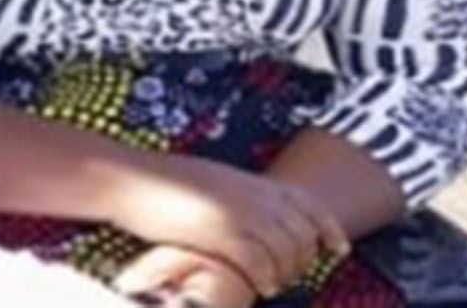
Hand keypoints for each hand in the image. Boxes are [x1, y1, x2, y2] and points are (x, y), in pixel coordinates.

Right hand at [107, 154, 347, 297]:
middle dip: (305, 259)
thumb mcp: (214, 181)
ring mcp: (238, 213)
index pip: (309, 204)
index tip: (338, 248)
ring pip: (286, 251)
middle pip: (302, 233)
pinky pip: (259, 262)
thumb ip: (243, 196)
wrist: (128, 179)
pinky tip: (261, 287)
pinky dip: (265, 278)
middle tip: (293, 275)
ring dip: (286, 272)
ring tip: (274, 284)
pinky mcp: (219, 233)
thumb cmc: (163, 183)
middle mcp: (254, 195)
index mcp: (254, 181)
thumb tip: (263, 215)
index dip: (330, 228)